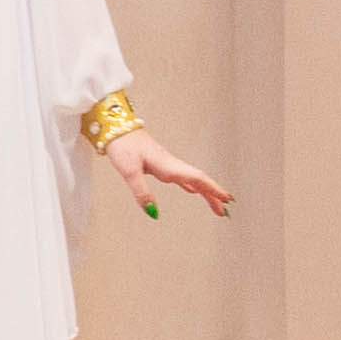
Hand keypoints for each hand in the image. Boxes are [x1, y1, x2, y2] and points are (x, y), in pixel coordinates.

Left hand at [107, 126, 232, 221]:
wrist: (113, 126)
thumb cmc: (121, 144)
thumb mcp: (129, 171)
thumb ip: (142, 192)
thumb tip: (153, 213)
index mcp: (168, 165)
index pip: (197, 178)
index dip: (213, 189)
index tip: (228, 200)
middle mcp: (171, 164)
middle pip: (199, 180)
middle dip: (213, 195)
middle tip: (225, 212)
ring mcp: (166, 163)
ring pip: (191, 179)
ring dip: (205, 192)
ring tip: (215, 205)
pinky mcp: (158, 162)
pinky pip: (180, 176)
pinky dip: (190, 185)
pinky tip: (191, 190)